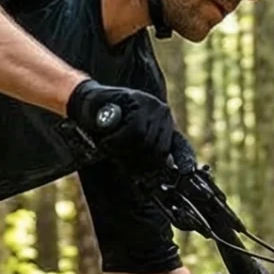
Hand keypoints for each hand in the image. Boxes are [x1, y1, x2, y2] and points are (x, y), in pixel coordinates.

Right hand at [66, 80, 190, 175]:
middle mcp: (163, 114)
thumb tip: (162, 169)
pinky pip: (135, 133)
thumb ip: (145, 153)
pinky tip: (108, 139)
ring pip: (146, 143)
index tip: (186, 172)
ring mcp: (153, 106)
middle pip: (158, 152)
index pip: (175, 147)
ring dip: (123, 151)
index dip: (178, 161)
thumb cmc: (107, 126)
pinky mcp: (140, 101)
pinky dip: (118, 142)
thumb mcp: (130, 142)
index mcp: (164, 124)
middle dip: (136, 161)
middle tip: (117, 157)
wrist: (88, 103)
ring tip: (110, 145)